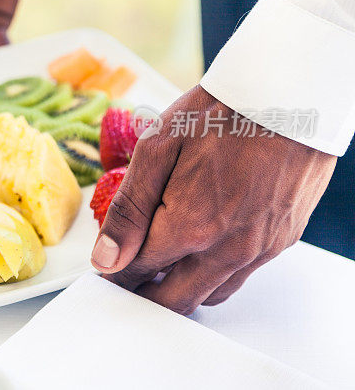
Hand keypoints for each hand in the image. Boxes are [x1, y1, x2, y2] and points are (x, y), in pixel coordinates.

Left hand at [91, 85, 335, 313]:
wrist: (289, 95)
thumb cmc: (221, 114)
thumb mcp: (157, 149)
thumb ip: (129, 210)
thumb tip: (106, 258)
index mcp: (190, 226)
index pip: (139, 271)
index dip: (114, 272)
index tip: (105, 266)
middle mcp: (228, 249)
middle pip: (175, 298)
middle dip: (142, 294)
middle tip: (124, 279)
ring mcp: (259, 248)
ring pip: (211, 294)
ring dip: (181, 289)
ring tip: (160, 266)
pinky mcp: (281, 240)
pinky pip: (241, 275)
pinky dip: (214, 275)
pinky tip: (201, 250)